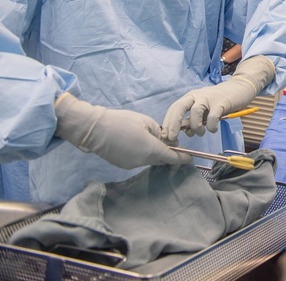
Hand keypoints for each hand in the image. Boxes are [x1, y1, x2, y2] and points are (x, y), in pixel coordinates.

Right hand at [54, 93, 191, 168]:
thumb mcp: (146, 122)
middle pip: (161, 160)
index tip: (191, 158)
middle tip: (175, 145)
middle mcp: (142, 161)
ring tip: (156, 141)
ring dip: (156, 153)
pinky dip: (145, 154)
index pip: (172, 157)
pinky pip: (139, 160)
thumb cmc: (122, 121)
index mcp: (151, 150)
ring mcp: (132, 165)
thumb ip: (160, 133)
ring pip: (150, 160)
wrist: (95, 129)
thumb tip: (168, 141)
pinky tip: (141, 144)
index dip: (182, 158)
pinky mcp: (123, 165)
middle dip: (169, 154)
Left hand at [160, 55, 274, 142]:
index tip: (166, 137)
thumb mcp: (204, 110)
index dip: (168, 122)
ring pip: (195, 112)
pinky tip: (213, 129)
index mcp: (190, 97)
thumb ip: (194, 119)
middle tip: (172, 138)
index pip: (174, 108)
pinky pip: (212, 117)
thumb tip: (186, 132)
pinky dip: (211, 127)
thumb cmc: (220, 101)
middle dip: (173, 124)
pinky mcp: (221, 102)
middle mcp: (197, 95)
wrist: (239, 88)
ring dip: (195, 127)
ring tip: (201, 133)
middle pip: (179, 107)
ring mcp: (209, 98)